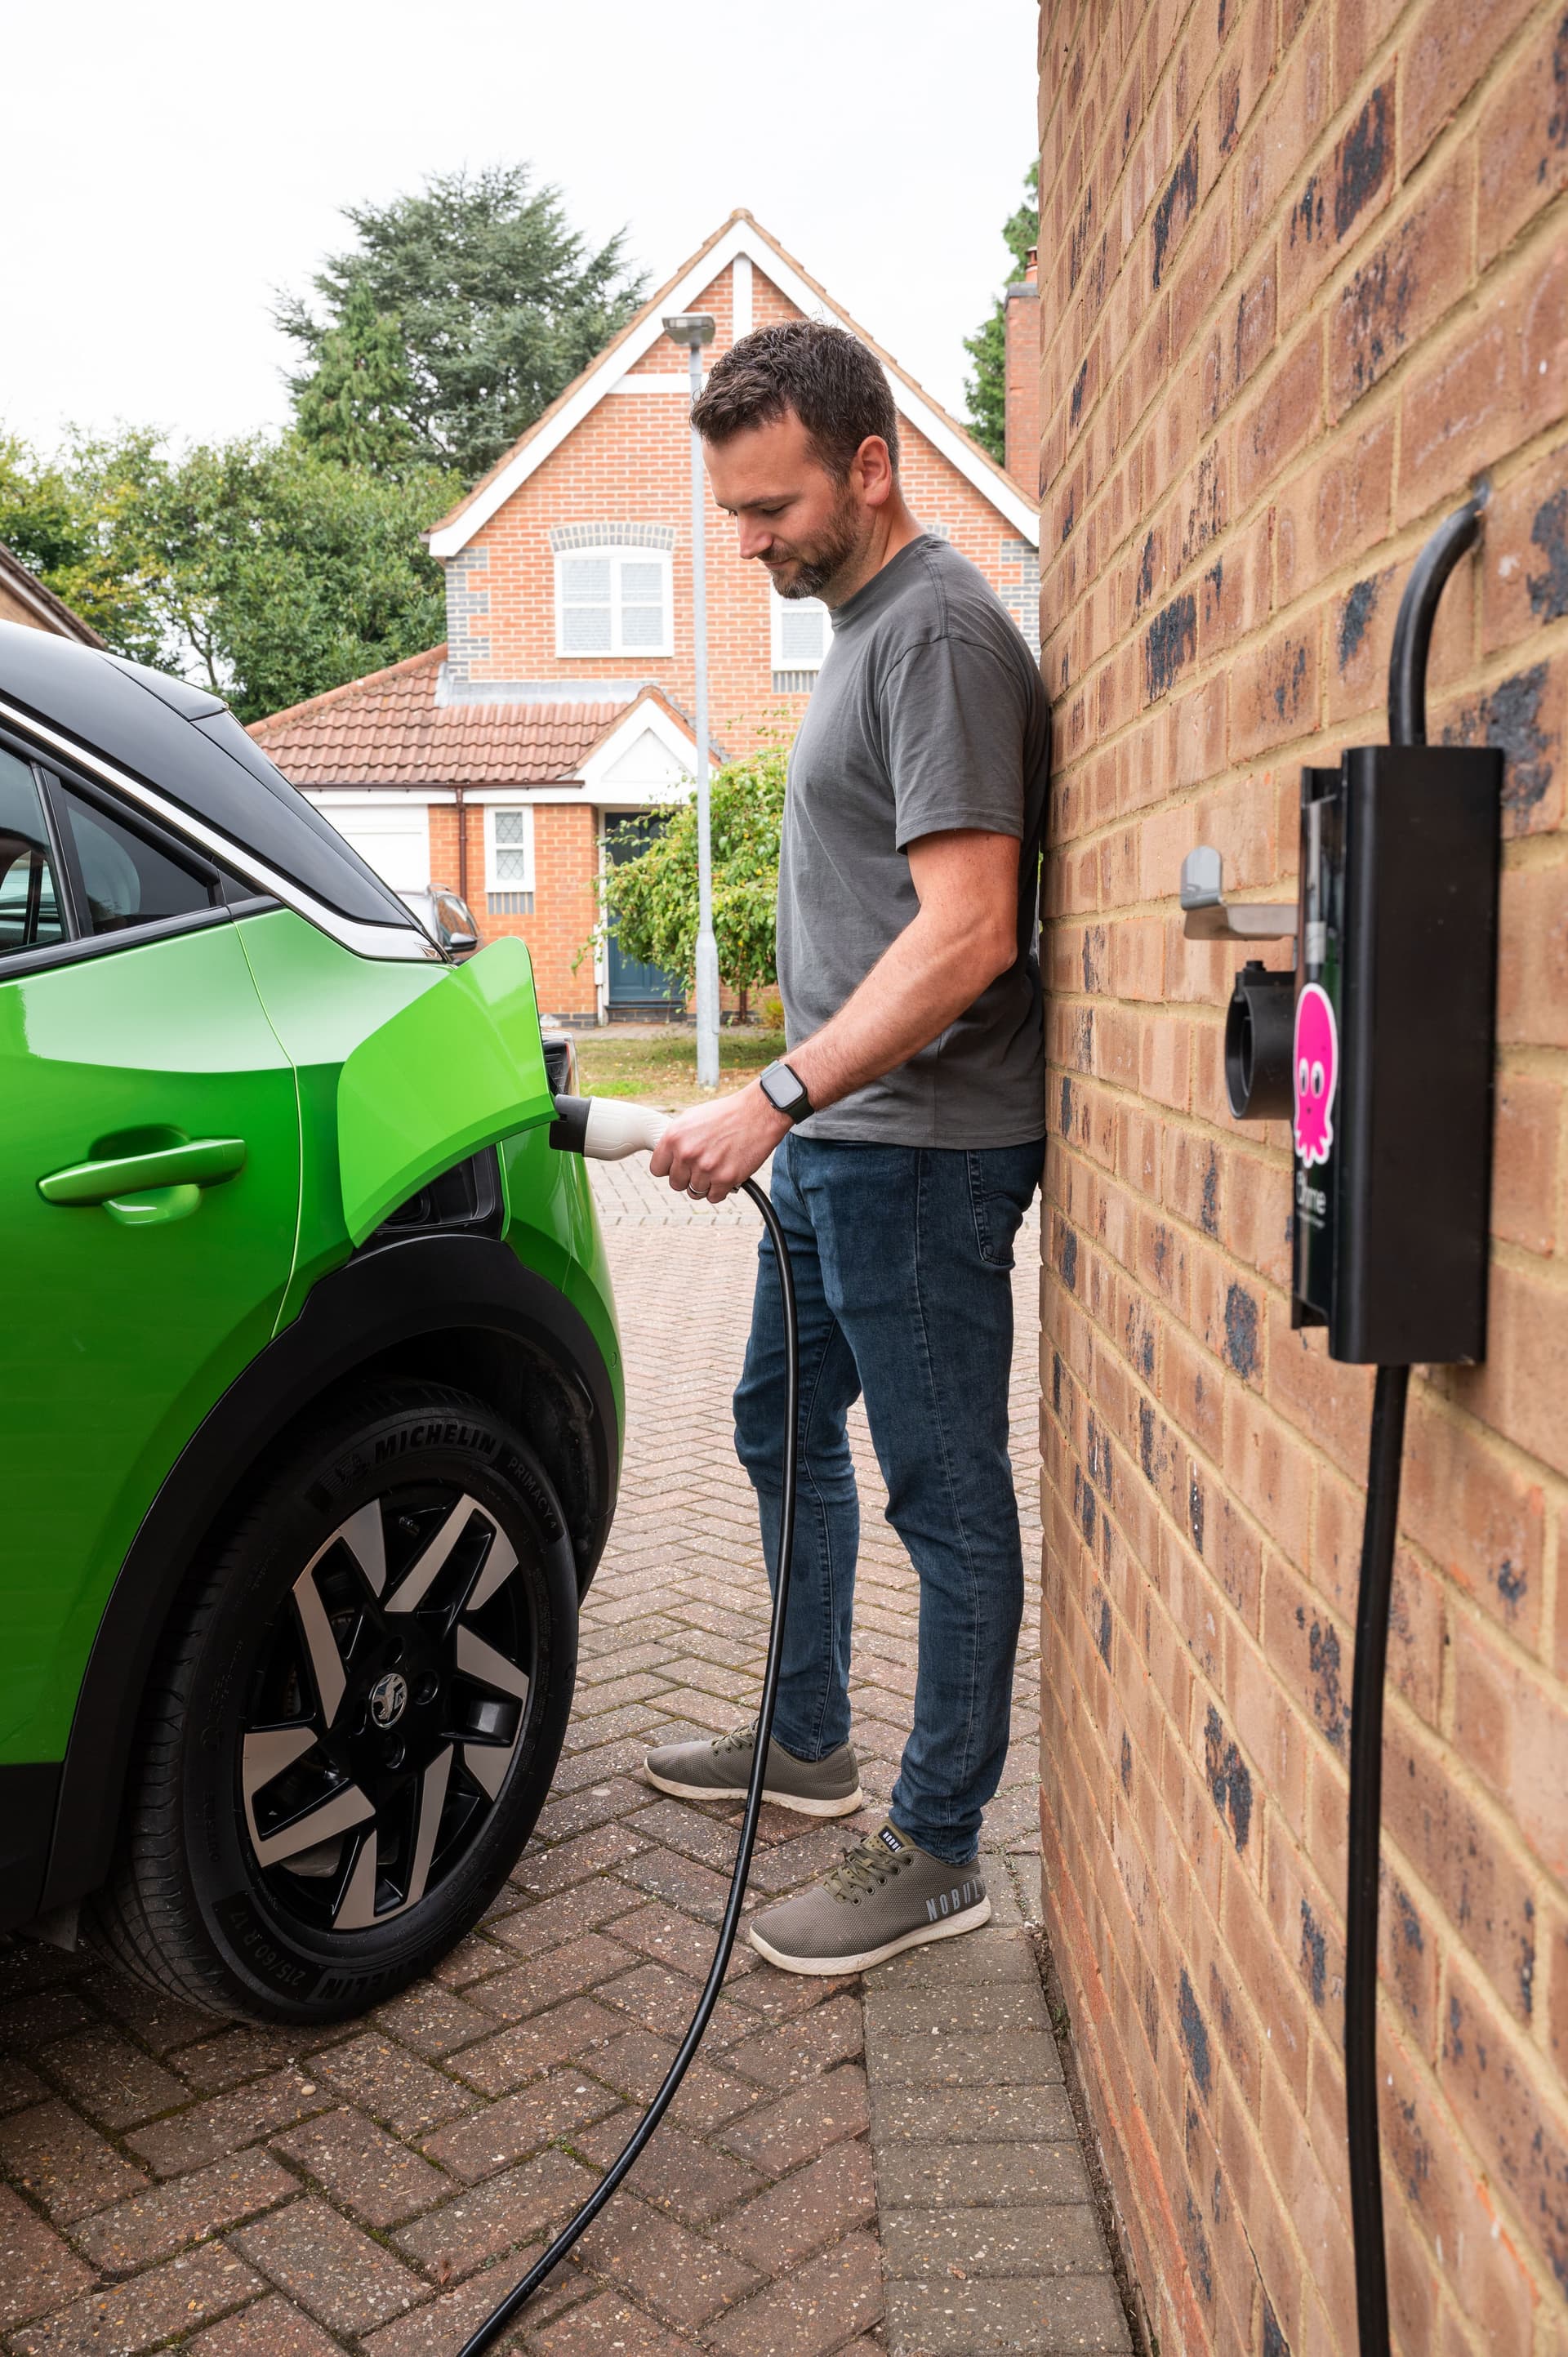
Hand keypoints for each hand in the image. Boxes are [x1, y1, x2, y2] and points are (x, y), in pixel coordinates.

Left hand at [650, 1083, 789, 1204]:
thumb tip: (667, 1156)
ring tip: (716, 1168)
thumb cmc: (726, 1113)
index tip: (679, 1167)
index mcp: (674, 1137)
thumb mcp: (692, 1118)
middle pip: (676, 1184)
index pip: (657, 1169)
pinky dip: (720, 1190)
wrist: (758, 1113)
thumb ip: (676, 1139)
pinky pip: (714, 1197)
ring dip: (705, 1184)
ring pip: (695, 1192)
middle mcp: (687, 1154)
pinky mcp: (726, 1179)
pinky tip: (726, 1175)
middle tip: (702, 1166)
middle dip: (687, 1178)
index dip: (669, 1169)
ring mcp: (706, 1168)